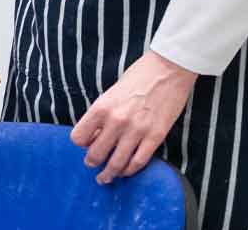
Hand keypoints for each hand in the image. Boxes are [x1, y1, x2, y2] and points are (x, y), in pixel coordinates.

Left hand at [70, 49, 197, 183]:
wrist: (168, 69)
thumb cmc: (139, 76)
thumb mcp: (112, 92)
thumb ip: (102, 113)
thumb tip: (95, 133)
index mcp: (102, 107)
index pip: (79, 137)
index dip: (81, 143)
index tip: (85, 144)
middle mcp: (116, 121)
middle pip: (96, 154)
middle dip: (92, 162)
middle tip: (93, 166)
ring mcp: (136, 130)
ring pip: (117, 163)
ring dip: (109, 173)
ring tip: (106, 177)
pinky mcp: (155, 136)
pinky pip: (138, 161)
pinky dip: (130, 169)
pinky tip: (126, 171)